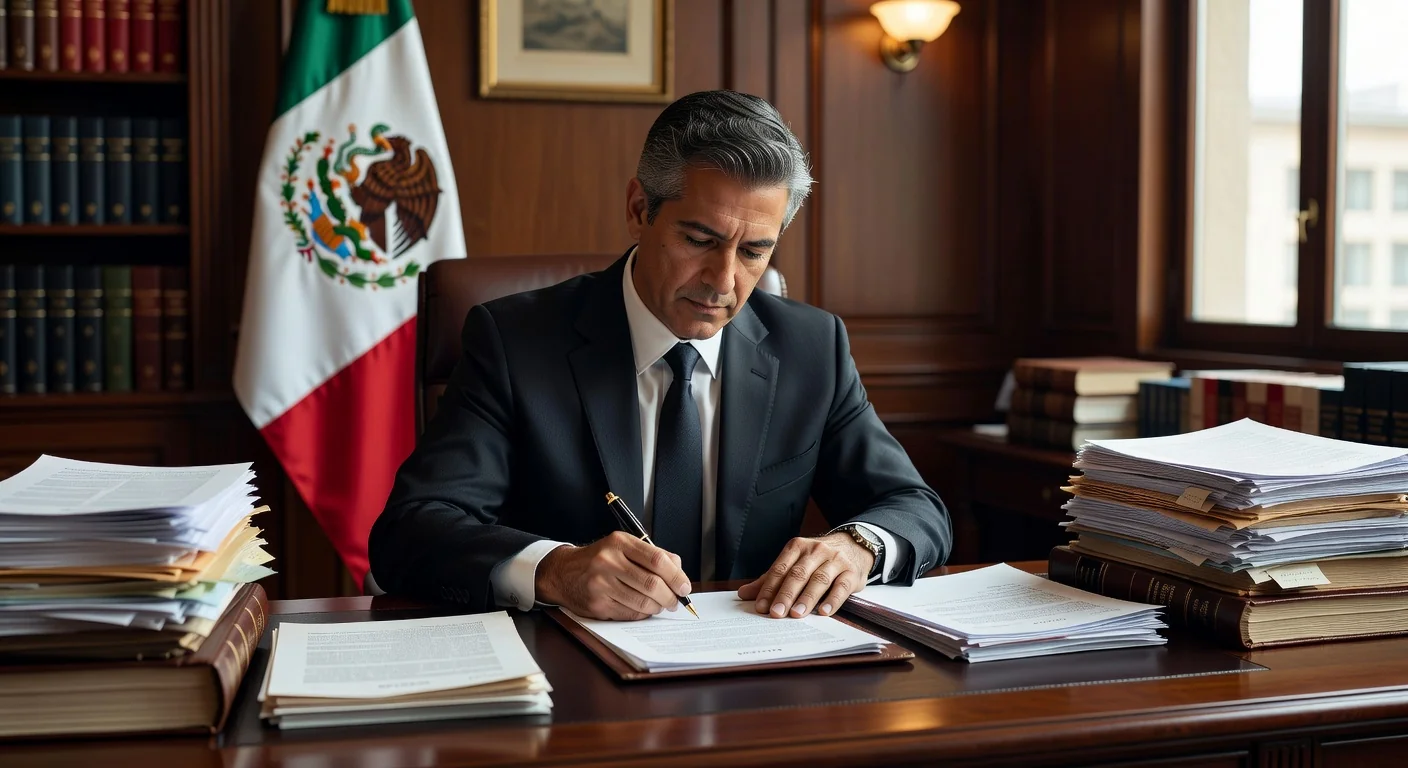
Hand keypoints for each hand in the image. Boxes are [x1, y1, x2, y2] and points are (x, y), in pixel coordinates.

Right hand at [534, 532, 691, 620]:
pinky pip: (629, 614)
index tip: (685, 587)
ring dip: (657, 607)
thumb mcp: (623, 546)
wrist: (563, 572)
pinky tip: (642, 609)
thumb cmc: (601, 559)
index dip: (676, 576)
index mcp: (619, 543)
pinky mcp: (597, 604)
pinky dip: (642, 614)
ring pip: (642, 603)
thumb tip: (679, 573)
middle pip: (652, 584)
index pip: (657, 560)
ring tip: (660, 605)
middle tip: (676, 601)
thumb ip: (653, 555)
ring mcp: (601, 585)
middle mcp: (608, 562)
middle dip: (670, 597)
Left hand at [737, 532, 873, 618]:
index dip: (769, 588)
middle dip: (786, 595)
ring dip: (807, 598)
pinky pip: (842, 586)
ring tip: (796, 614)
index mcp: (797, 547)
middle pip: (798, 574)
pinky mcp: (851, 572)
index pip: (780, 569)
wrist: (854, 545)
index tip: (761, 606)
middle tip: (776, 613)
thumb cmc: (818, 559)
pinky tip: (824, 612)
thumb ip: (771, 579)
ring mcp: (835, 561)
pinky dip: (833, 600)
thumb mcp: (795, 562)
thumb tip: (744, 594)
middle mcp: (816, 551)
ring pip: (819, 580)